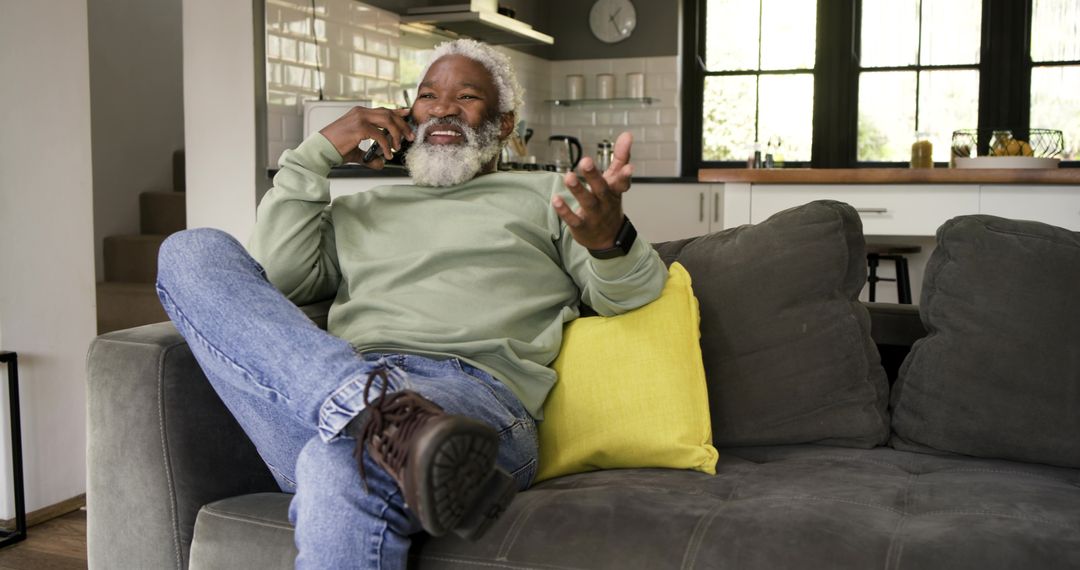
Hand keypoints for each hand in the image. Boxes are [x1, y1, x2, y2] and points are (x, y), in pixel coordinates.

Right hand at [318, 106, 413, 167]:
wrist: (321, 150)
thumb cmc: (334, 148)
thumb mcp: (356, 151)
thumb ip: (369, 156)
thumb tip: (381, 163)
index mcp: (359, 113)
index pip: (383, 109)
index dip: (397, 112)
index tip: (408, 114)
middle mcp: (360, 112)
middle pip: (389, 114)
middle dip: (402, 125)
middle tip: (410, 136)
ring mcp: (360, 118)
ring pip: (387, 121)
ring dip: (397, 134)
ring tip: (398, 147)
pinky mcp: (359, 128)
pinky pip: (380, 136)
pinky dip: (386, 146)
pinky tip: (387, 155)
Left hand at [552, 131, 633, 250]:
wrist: (608, 238)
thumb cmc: (609, 202)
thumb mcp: (615, 180)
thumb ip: (620, 157)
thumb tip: (627, 134)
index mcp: (615, 191)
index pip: (622, 183)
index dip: (625, 175)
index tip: (628, 168)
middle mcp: (606, 203)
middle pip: (601, 189)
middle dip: (593, 176)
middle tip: (585, 161)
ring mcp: (594, 216)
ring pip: (587, 203)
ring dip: (577, 190)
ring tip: (568, 176)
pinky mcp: (582, 226)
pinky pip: (573, 219)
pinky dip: (565, 211)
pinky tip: (555, 199)